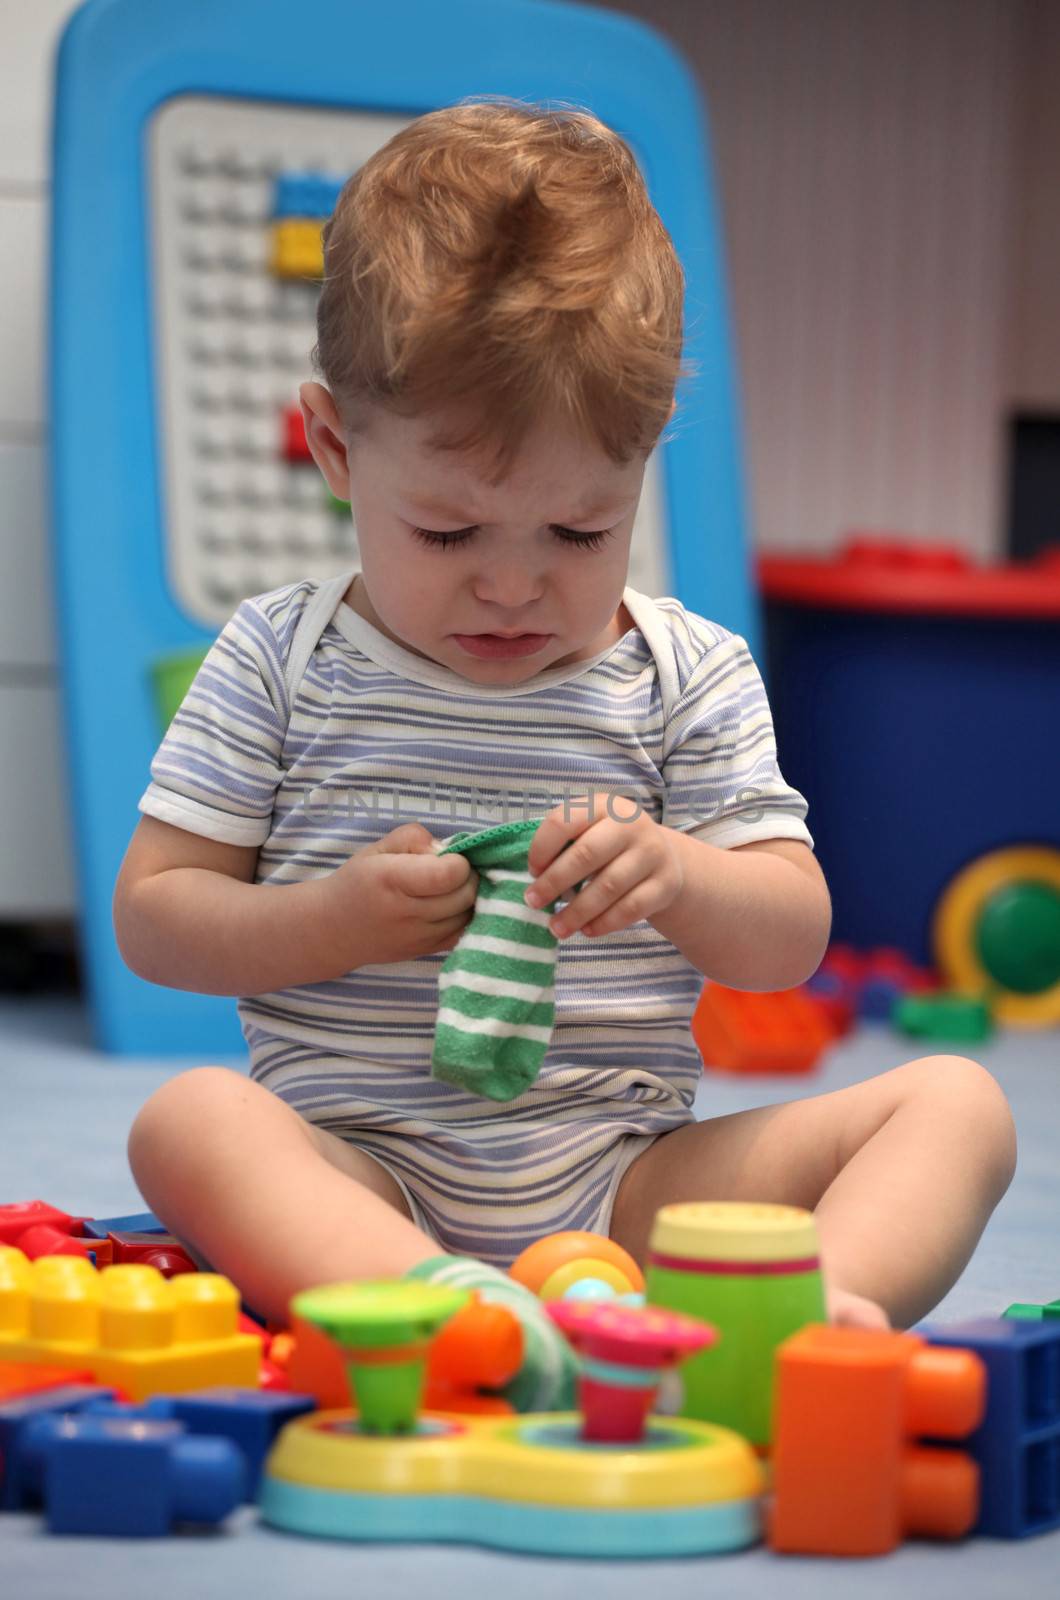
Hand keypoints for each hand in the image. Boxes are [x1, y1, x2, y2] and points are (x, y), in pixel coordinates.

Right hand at [322, 823, 479, 966]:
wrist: (333, 930)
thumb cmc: (358, 882)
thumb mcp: (377, 848)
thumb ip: (413, 838)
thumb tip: (445, 850)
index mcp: (391, 879)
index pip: (449, 874)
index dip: (458, 862)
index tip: (447, 858)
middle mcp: (406, 913)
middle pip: (465, 895)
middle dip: (468, 878)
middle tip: (453, 871)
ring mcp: (417, 938)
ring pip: (468, 916)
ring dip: (468, 899)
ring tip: (450, 889)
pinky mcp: (425, 952)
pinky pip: (463, 934)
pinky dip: (464, 918)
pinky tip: (451, 908)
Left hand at [524, 792, 683, 939]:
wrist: (663, 858)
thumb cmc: (611, 846)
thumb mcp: (590, 831)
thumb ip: (565, 845)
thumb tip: (536, 880)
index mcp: (603, 805)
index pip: (563, 821)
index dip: (541, 848)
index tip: (532, 871)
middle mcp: (631, 824)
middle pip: (586, 854)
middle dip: (554, 882)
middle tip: (534, 902)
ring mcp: (652, 853)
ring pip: (608, 887)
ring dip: (576, 912)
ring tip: (556, 928)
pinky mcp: (666, 884)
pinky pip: (630, 909)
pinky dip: (604, 923)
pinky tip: (586, 930)